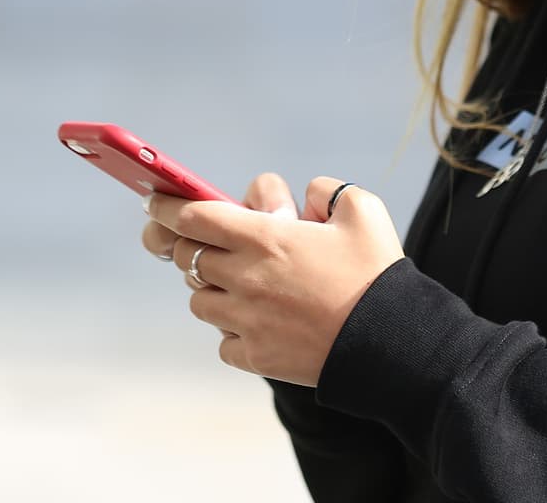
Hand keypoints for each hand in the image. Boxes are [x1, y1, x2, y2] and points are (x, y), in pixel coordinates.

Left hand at [147, 176, 403, 386]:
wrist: (392, 342)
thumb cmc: (377, 273)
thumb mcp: (361, 210)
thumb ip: (325, 190)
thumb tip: (304, 196)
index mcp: (264, 238)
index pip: (191, 216)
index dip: (166, 206)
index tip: (153, 202)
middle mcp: (245, 278)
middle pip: (186, 257)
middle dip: (191, 246)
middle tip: (207, 244)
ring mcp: (246, 321)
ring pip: (199, 300)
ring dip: (211, 288)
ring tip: (240, 286)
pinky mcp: (255, 356)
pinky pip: (223, 341)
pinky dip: (233, 331)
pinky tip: (259, 324)